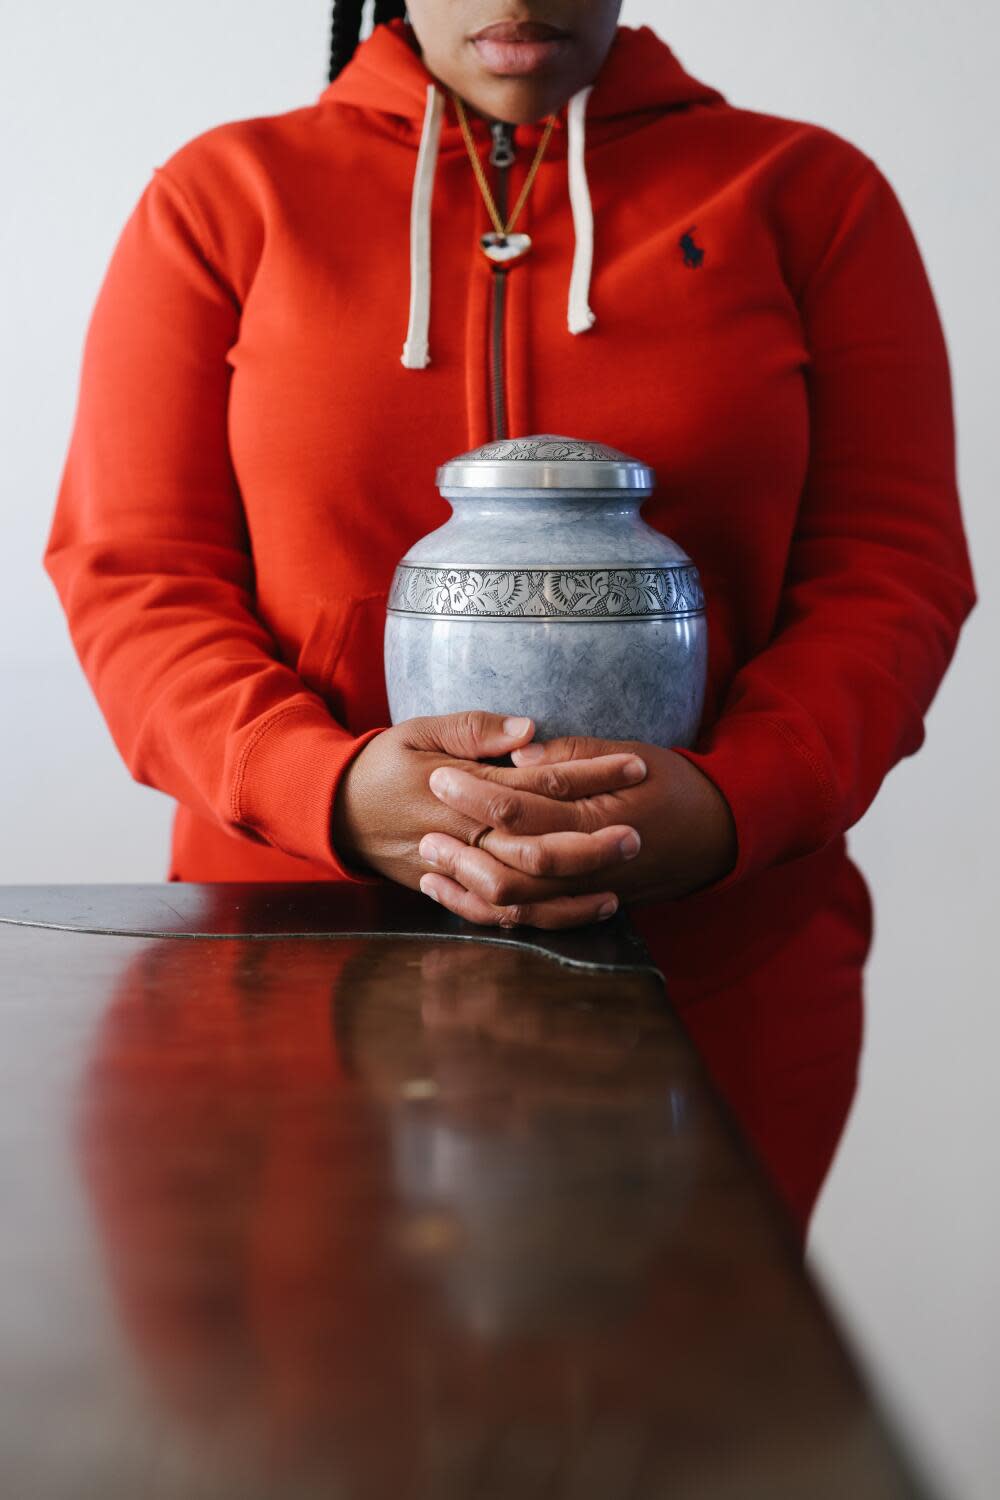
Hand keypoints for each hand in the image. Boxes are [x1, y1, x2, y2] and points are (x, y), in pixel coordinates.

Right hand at [331, 712, 649, 927]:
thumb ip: (474, 729)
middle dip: (592, 842)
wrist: (330, 811)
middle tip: (638, 832)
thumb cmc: (381, 764)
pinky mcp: (451, 893)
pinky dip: (547, 919)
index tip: (633, 766)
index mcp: (458, 790)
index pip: (538, 783)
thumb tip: (530, 729)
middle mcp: (461, 837)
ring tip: (621, 878)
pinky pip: (502, 917)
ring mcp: (456, 871)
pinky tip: (586, 911)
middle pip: (537, 849)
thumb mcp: (418, 729)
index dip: (590, 776)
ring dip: (576, 889)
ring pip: (524, 893)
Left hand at [420, 735, 737, 923]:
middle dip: (462, 845)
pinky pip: (532, 923)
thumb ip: (572, 756)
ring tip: (432, 861)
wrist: (720, 833)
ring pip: (517, 903)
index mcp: (596, 817)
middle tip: (425, 825)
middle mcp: (590, 864)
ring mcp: (588, 894)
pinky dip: (490, 913)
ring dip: (468, 884)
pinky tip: (457, 896)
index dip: (475, 793)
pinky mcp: (586, 908)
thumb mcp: (629, 754)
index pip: (522, 809)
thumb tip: (517, 755)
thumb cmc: (673, 783)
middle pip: (512, 864)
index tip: (439, 776)